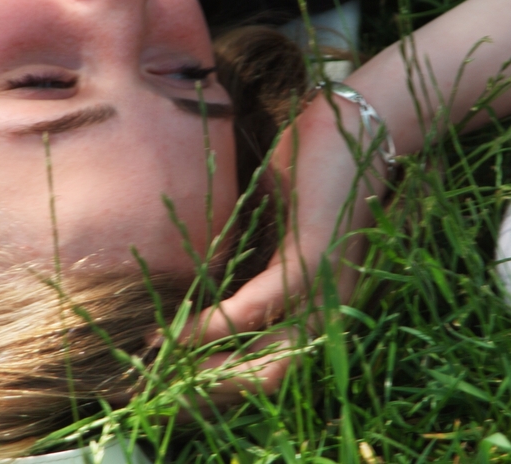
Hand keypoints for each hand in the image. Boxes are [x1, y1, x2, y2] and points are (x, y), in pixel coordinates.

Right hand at [186, 89, 385, 397]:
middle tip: (156, 384)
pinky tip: (183, 328)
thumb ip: (245, 257)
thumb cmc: (312, 168)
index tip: (169, 377)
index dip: (218, 380)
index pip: (269, 364)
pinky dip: (218, 323)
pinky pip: (261, 305)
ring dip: (209, 366)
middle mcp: (327, 308)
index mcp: (316, 302)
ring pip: (270, 360)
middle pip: (270, 378)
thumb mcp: (271, 223)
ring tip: (162, 356)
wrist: (354, 122)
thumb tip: (195, 276)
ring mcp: (324, 287)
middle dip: (210, 388)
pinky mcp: (314, 257)